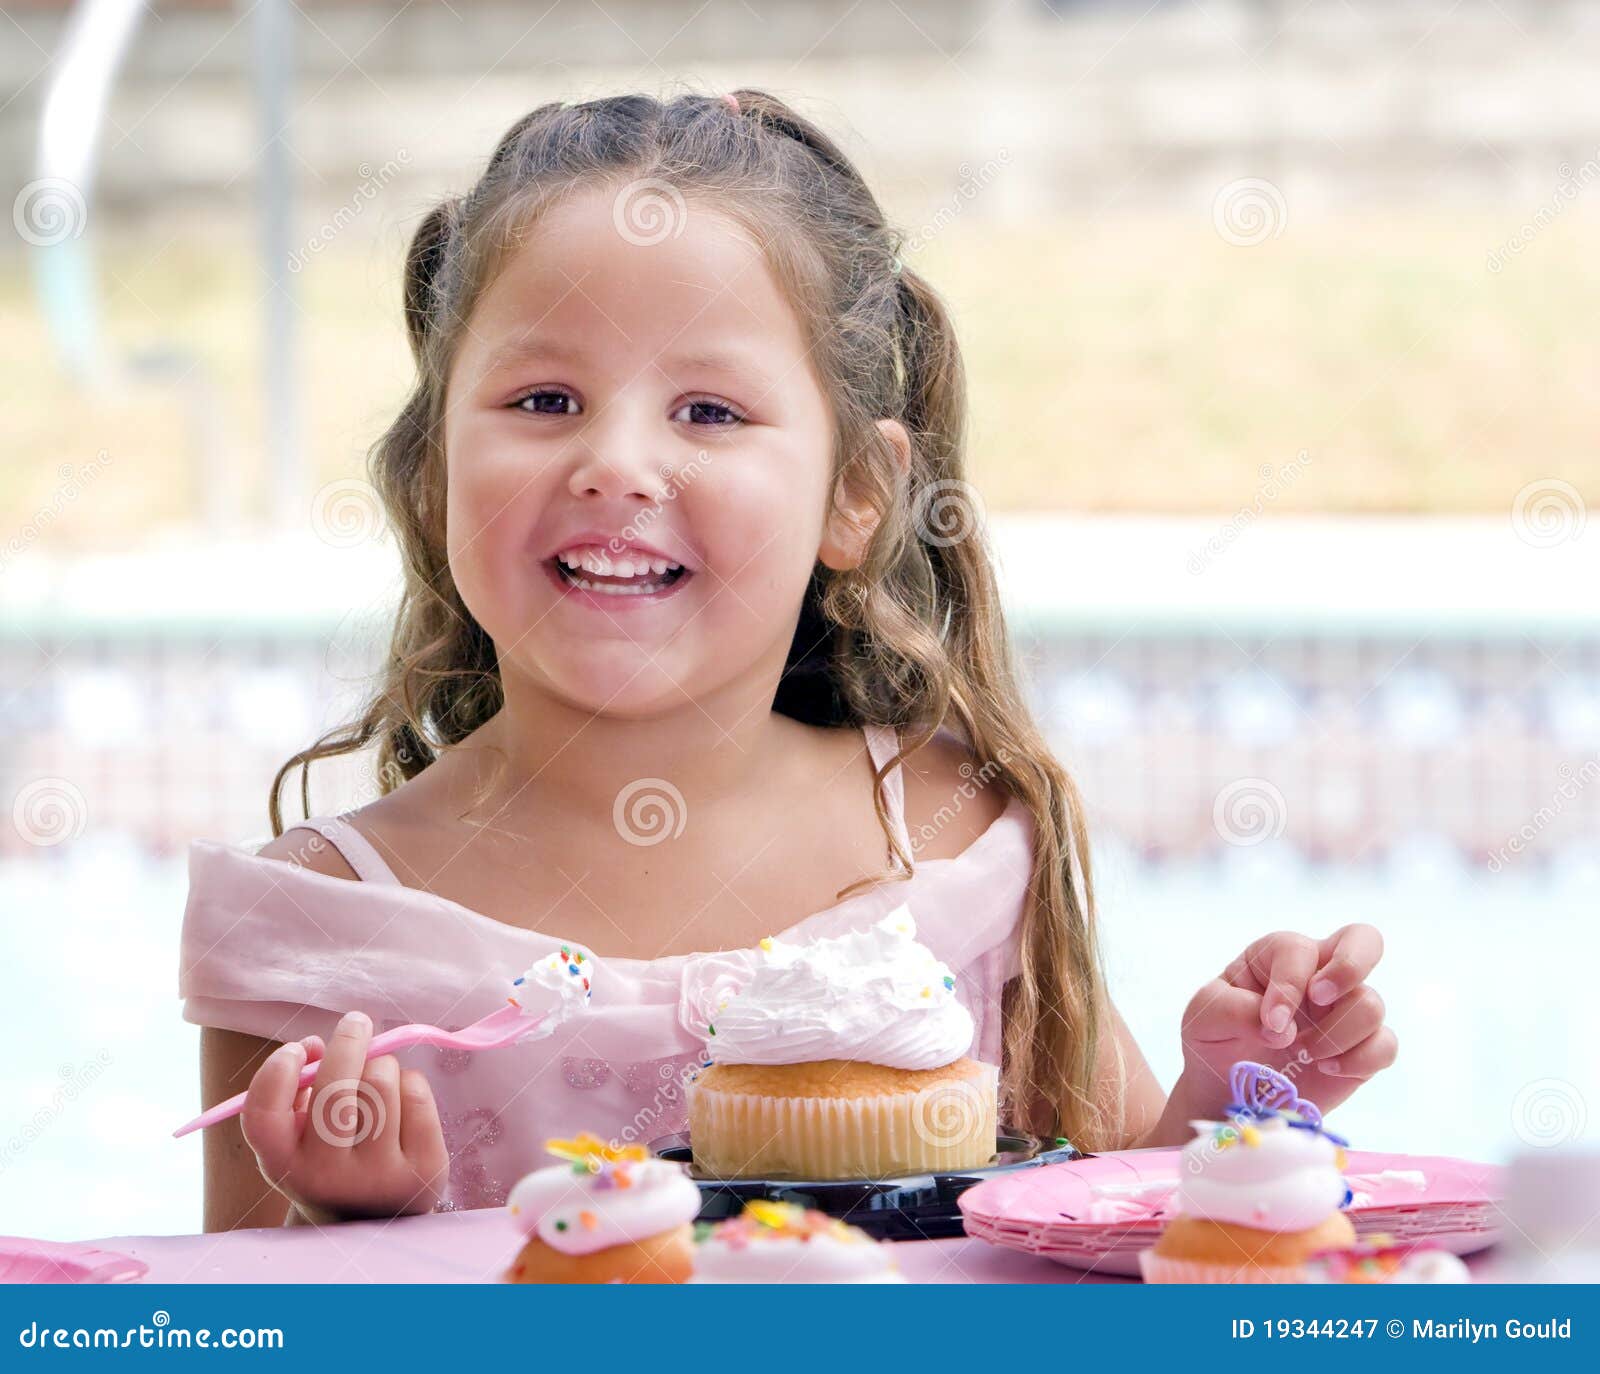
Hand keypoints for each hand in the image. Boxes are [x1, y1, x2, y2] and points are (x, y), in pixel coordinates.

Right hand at [240, 1010, 450, 1222]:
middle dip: (348, 1041)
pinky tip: (400, 1097)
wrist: (372, 1218)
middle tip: (356, 1022)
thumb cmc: (328, 1158)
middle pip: (336, 1087)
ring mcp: (379, 1176)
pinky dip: (408, 1080)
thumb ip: (298, 1087)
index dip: (277, 1070)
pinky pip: (416, 1093)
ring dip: (380, 1063)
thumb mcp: (298, 1135)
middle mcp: (326, 1177)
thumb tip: (319, 1044)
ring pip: (381, 1080)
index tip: (298, 1049)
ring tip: (376, 1075)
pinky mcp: (424, 1170)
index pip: (264, 1113)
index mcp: (282, 1165)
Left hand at [1173, 924, 1393, 1121]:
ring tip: (1305, 1054)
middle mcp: (1318, 974)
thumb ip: (1233, 1010)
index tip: (1271, 1025)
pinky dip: (1359, 1060)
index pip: (1299, 950)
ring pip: (1372, 1004)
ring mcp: (1343, 1010)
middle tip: (1318, 999)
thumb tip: (1281, 1027)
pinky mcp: (1361, 1047)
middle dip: (1349, 966)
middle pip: (1364, 940)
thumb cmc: (1215, 1038)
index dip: (1289, 985)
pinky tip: (1326, 1070)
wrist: (1228, 1089)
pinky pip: (1385, 1044)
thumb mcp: (1203, 1017)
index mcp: (1278, 955)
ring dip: (1337, 1035)